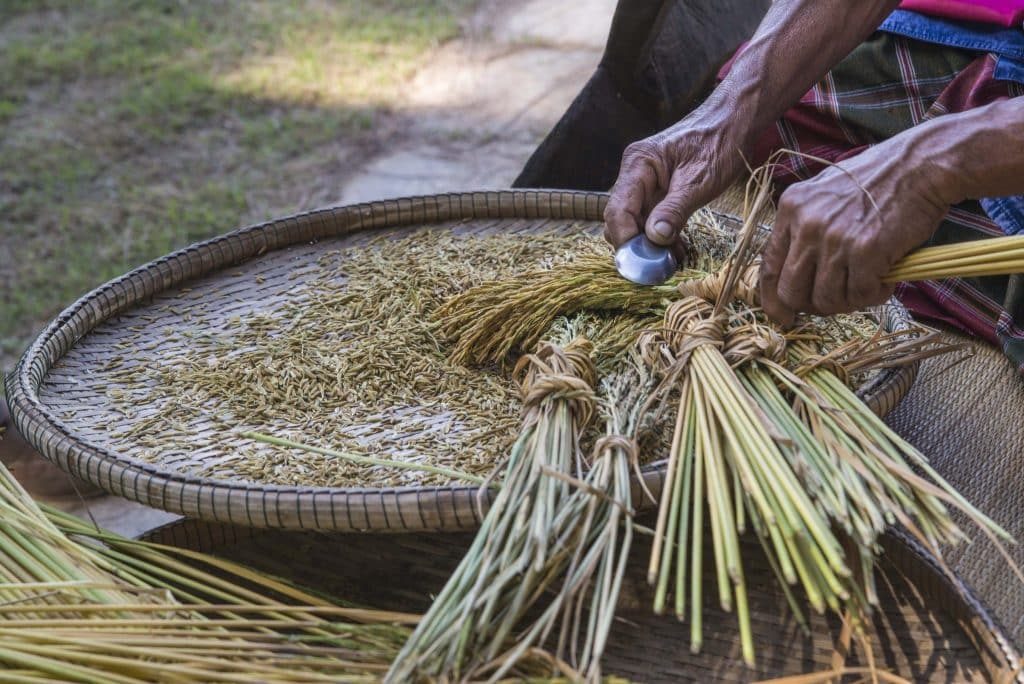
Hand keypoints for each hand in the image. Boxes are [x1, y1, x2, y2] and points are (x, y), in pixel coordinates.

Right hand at [603, 105, 747, 258]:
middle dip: (636, 245)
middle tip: (659, 265)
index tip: (642, 263)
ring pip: (634, 223)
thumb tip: (654, 239)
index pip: (617, 210)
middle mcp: (635, 173)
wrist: (735, 122)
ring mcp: (644, 183)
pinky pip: (649, 219)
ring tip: (673, 259)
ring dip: (649, 245)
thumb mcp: (700, 181)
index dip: (625, 240)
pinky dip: (659, 237)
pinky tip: (677, 248)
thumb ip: (674, 210)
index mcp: (638, 164)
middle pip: (620, 219)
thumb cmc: (720, 142)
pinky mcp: (657, 191)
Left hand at [759, 135, 952, 324]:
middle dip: (813, 306)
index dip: (771, 299)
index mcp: (791, 209)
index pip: (768, 267)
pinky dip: (875, 294)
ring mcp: (834, 239)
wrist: (922, 164)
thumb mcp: (825, 194)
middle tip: (837, 301)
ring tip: (869, 282)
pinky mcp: (864, 250)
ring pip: (826, 300)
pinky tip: (887, 278)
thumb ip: (804, 229)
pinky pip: (860, 294)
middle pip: (791, 292)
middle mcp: (806, 225)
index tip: (781, 315)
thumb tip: (794, 276)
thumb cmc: (878, 180)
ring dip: (849, 301)